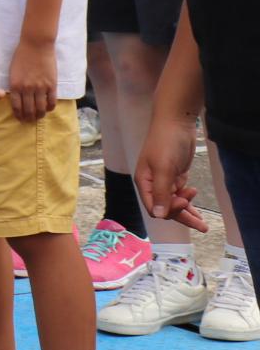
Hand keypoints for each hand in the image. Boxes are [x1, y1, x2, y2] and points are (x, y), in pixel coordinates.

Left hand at [7, 36, 57, 122]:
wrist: (36, 44)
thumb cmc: (21, 55)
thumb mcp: (13, 71)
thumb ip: (15, 85)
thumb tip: (16, 98)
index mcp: (15, 85)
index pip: (16, 106)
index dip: (19, 114)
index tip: (20, 118)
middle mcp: (27, 88)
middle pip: (29, 109)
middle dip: (29, 118)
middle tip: (30, 121)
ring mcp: (40, 87)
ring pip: (40, 108)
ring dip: (40, 115)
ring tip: (39, 117)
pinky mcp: (51, 85)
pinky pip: (52, 101)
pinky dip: (50, 107)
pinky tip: (49, 108)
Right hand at [136, 106, 206, 231]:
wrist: (176, 123)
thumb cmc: (166, 143)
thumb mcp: (163, 168)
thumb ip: (160, 192)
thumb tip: (157, 215)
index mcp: (144, 182)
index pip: (153, 207)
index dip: (169, 210)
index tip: (184, 201)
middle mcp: (153, 184)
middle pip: (166, 208)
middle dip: (183, 217)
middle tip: (202, 226)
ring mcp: (164, 180)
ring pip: (174, 203)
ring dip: (188, 213)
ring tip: (203, 225)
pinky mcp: (175, 176)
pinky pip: (180, 195)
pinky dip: (188, 204)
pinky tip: (197, 212)